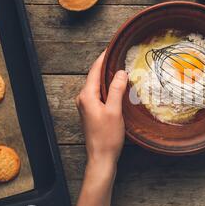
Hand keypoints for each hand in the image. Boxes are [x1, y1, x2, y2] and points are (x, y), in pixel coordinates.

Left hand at [76, 51, 127, 174]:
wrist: (101, 158)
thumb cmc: (107, 137)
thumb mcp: (115, 111)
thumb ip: (117, 90)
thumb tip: (120, 72)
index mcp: (87, 96)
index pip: (95, 71)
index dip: (103, 58)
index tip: (112, 47)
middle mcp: (83, 99)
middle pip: (95, 77)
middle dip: (106, 65)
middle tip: (119, 55)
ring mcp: (86, 106)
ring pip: (97, 86)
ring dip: (108, 77)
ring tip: (121, 68)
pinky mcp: (92, 113)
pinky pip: (99, 94)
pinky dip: (108, 88)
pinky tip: (118, 87)